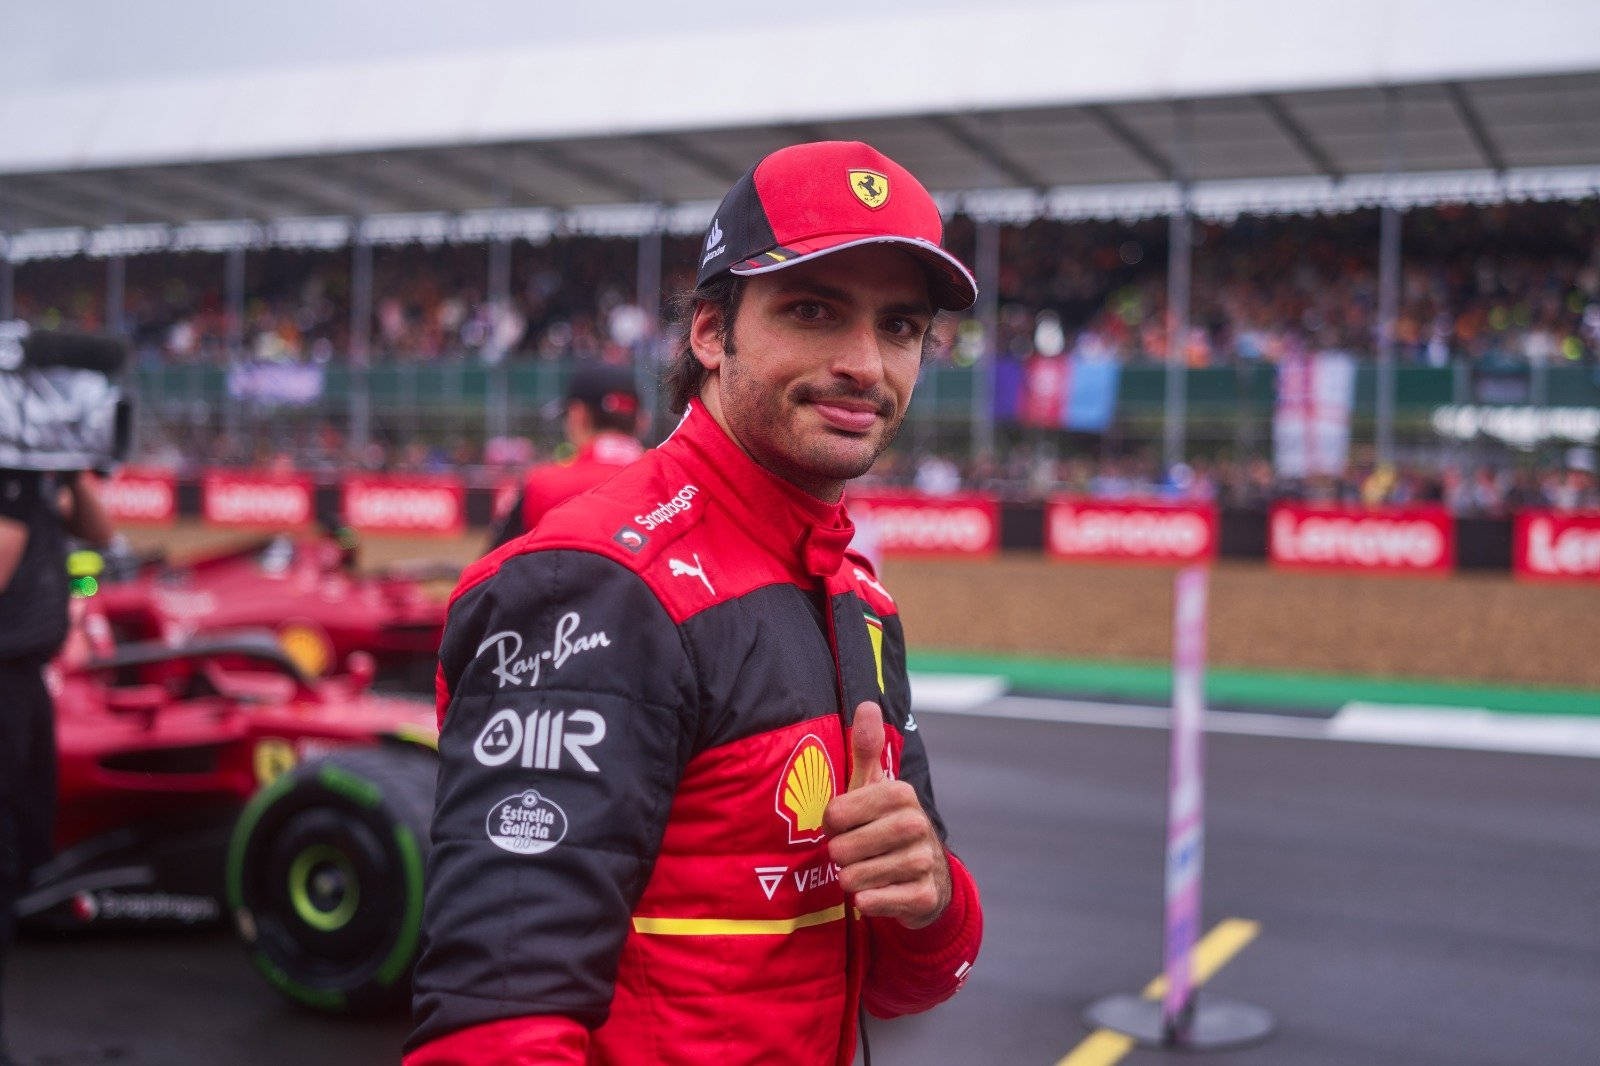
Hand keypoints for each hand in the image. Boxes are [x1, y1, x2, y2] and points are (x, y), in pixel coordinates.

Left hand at [824, 701, 950, 928]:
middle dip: (840, 856)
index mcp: (900, 793)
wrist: (927, 878)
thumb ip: (867, 748)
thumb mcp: (874, 787)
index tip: (845, 826)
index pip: (836, 814)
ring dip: (851, 879)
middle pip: (843, 849)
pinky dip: (866, 901)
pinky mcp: (924, 896)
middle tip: (854, 852)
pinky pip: (872, 902)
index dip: (832, 825)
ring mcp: (923, 862)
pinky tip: (875, 893)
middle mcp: (916, 825)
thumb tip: (867, 703)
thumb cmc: (885, 826)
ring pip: (855, 878)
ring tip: (865, 870)